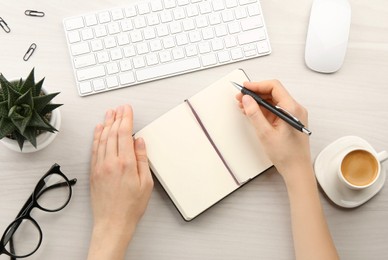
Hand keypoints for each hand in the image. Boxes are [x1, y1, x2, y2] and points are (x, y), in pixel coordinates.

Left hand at [88, 105, 152, 259]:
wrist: (112, 222)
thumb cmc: (131, 206)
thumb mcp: (146, 183)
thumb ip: (142, 159)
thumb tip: (139, 142)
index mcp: (125, 163)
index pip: (124, 134)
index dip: (126, 119)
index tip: (127, 109)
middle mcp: (110, 162)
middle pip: (112, 133)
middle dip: (117, 117)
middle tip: (120, 108)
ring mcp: (100, 166)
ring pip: (101, 138)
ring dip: (106, 124)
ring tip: (109, 114)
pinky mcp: (93, 171)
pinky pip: (94, 149)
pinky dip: (96, 136)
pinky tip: (98, 130)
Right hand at [236, 80, 310, 181]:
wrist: (297, 169)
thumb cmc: (286, 155)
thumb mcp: (265, 133)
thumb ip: (254, 114)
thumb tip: (247, 99)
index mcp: (292, 109)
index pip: (274, 87)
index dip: (257, 85)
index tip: (245, 88)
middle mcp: (295, 109)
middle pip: (273, 93)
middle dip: (255, 94)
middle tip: (241, 98)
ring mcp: (293, 115)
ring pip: (273, 101)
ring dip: (258, 102)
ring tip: (243, 106)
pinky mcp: (290, 120)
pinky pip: (275, 110)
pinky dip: (263, 110)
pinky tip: (252, 113)